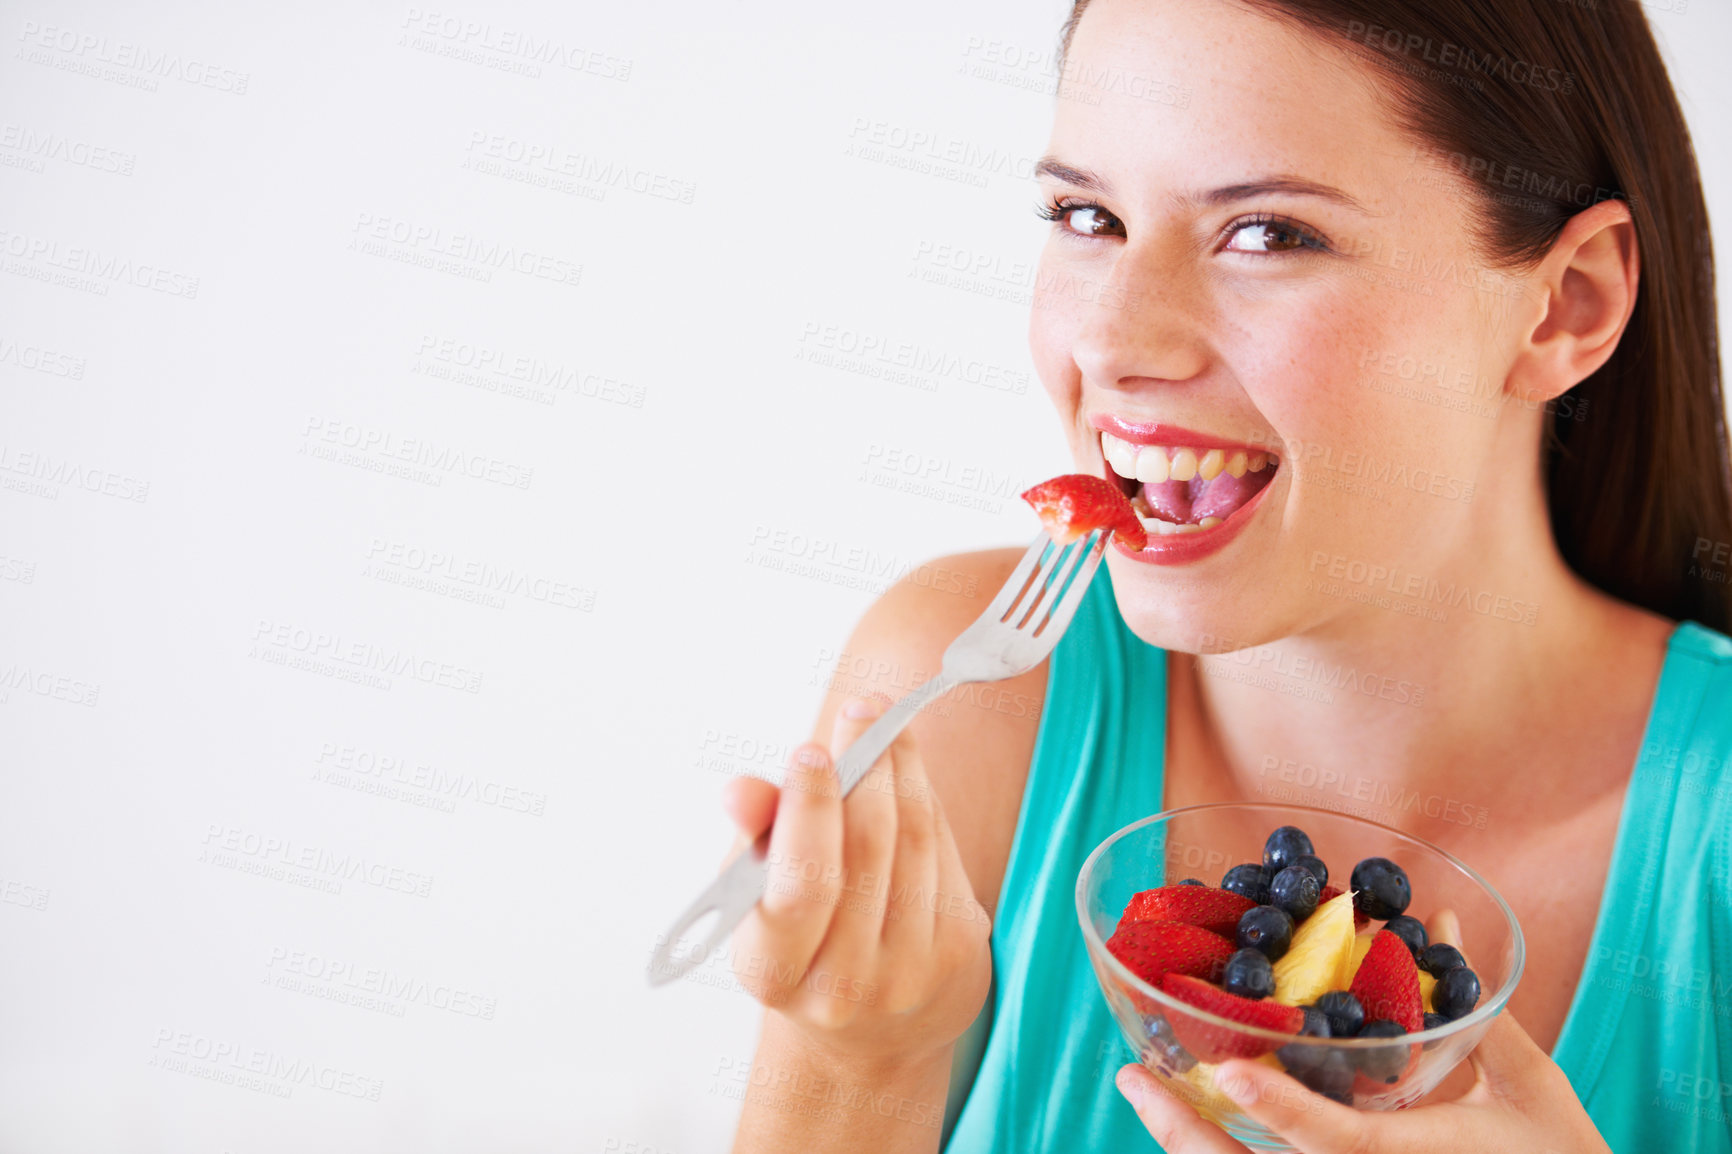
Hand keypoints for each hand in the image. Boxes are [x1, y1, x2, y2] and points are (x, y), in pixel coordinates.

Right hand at [719, 696, 992, 1067]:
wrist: (870, 1024)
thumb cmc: (802, 931)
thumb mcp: (759, 888)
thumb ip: (755, 835)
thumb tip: (741, 791)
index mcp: (772, 970)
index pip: (800, 885)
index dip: (808, 812)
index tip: (810, 751)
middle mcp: (842, 986)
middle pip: (865, 852)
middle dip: (864, 767)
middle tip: (859, 711)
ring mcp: (907, 976)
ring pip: (912, 844)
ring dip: (900, 769)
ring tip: (883, 723)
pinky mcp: (958, 957)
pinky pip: (943, 856)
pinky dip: (925, 802)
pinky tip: (907, 772)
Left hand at [1115, 912, 1610, 1153]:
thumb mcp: (1532, 1090)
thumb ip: (1481, 1013)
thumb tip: (1443, 923)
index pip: (1341, 1145)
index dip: (1287, 1110)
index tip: (1233, 1074)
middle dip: (1190, 1133)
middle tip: (1135, 1078)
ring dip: (1190, 1139)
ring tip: (1143, 1086)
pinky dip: (1222, 1145)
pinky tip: (1186, 1114)